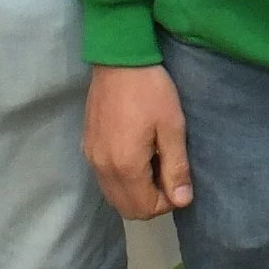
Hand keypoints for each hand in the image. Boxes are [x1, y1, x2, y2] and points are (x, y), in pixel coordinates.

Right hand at [84, 63, 192, 217]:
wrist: (118, 59)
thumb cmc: (151, 91)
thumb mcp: (172, 126)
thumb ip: (176, 167)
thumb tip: (182, 201)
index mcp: (125, 166)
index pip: (144, 209)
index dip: (166, 202)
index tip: (179, 179)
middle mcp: (102, 169)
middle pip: (126, 208)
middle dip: (151, 200)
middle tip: (168, 173)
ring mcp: (91, 158)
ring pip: (113, 195)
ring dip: (136, 191)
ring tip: (155, 162)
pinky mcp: (86, 146)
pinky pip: (104, 179)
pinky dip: (122, 179)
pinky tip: (137, 155)